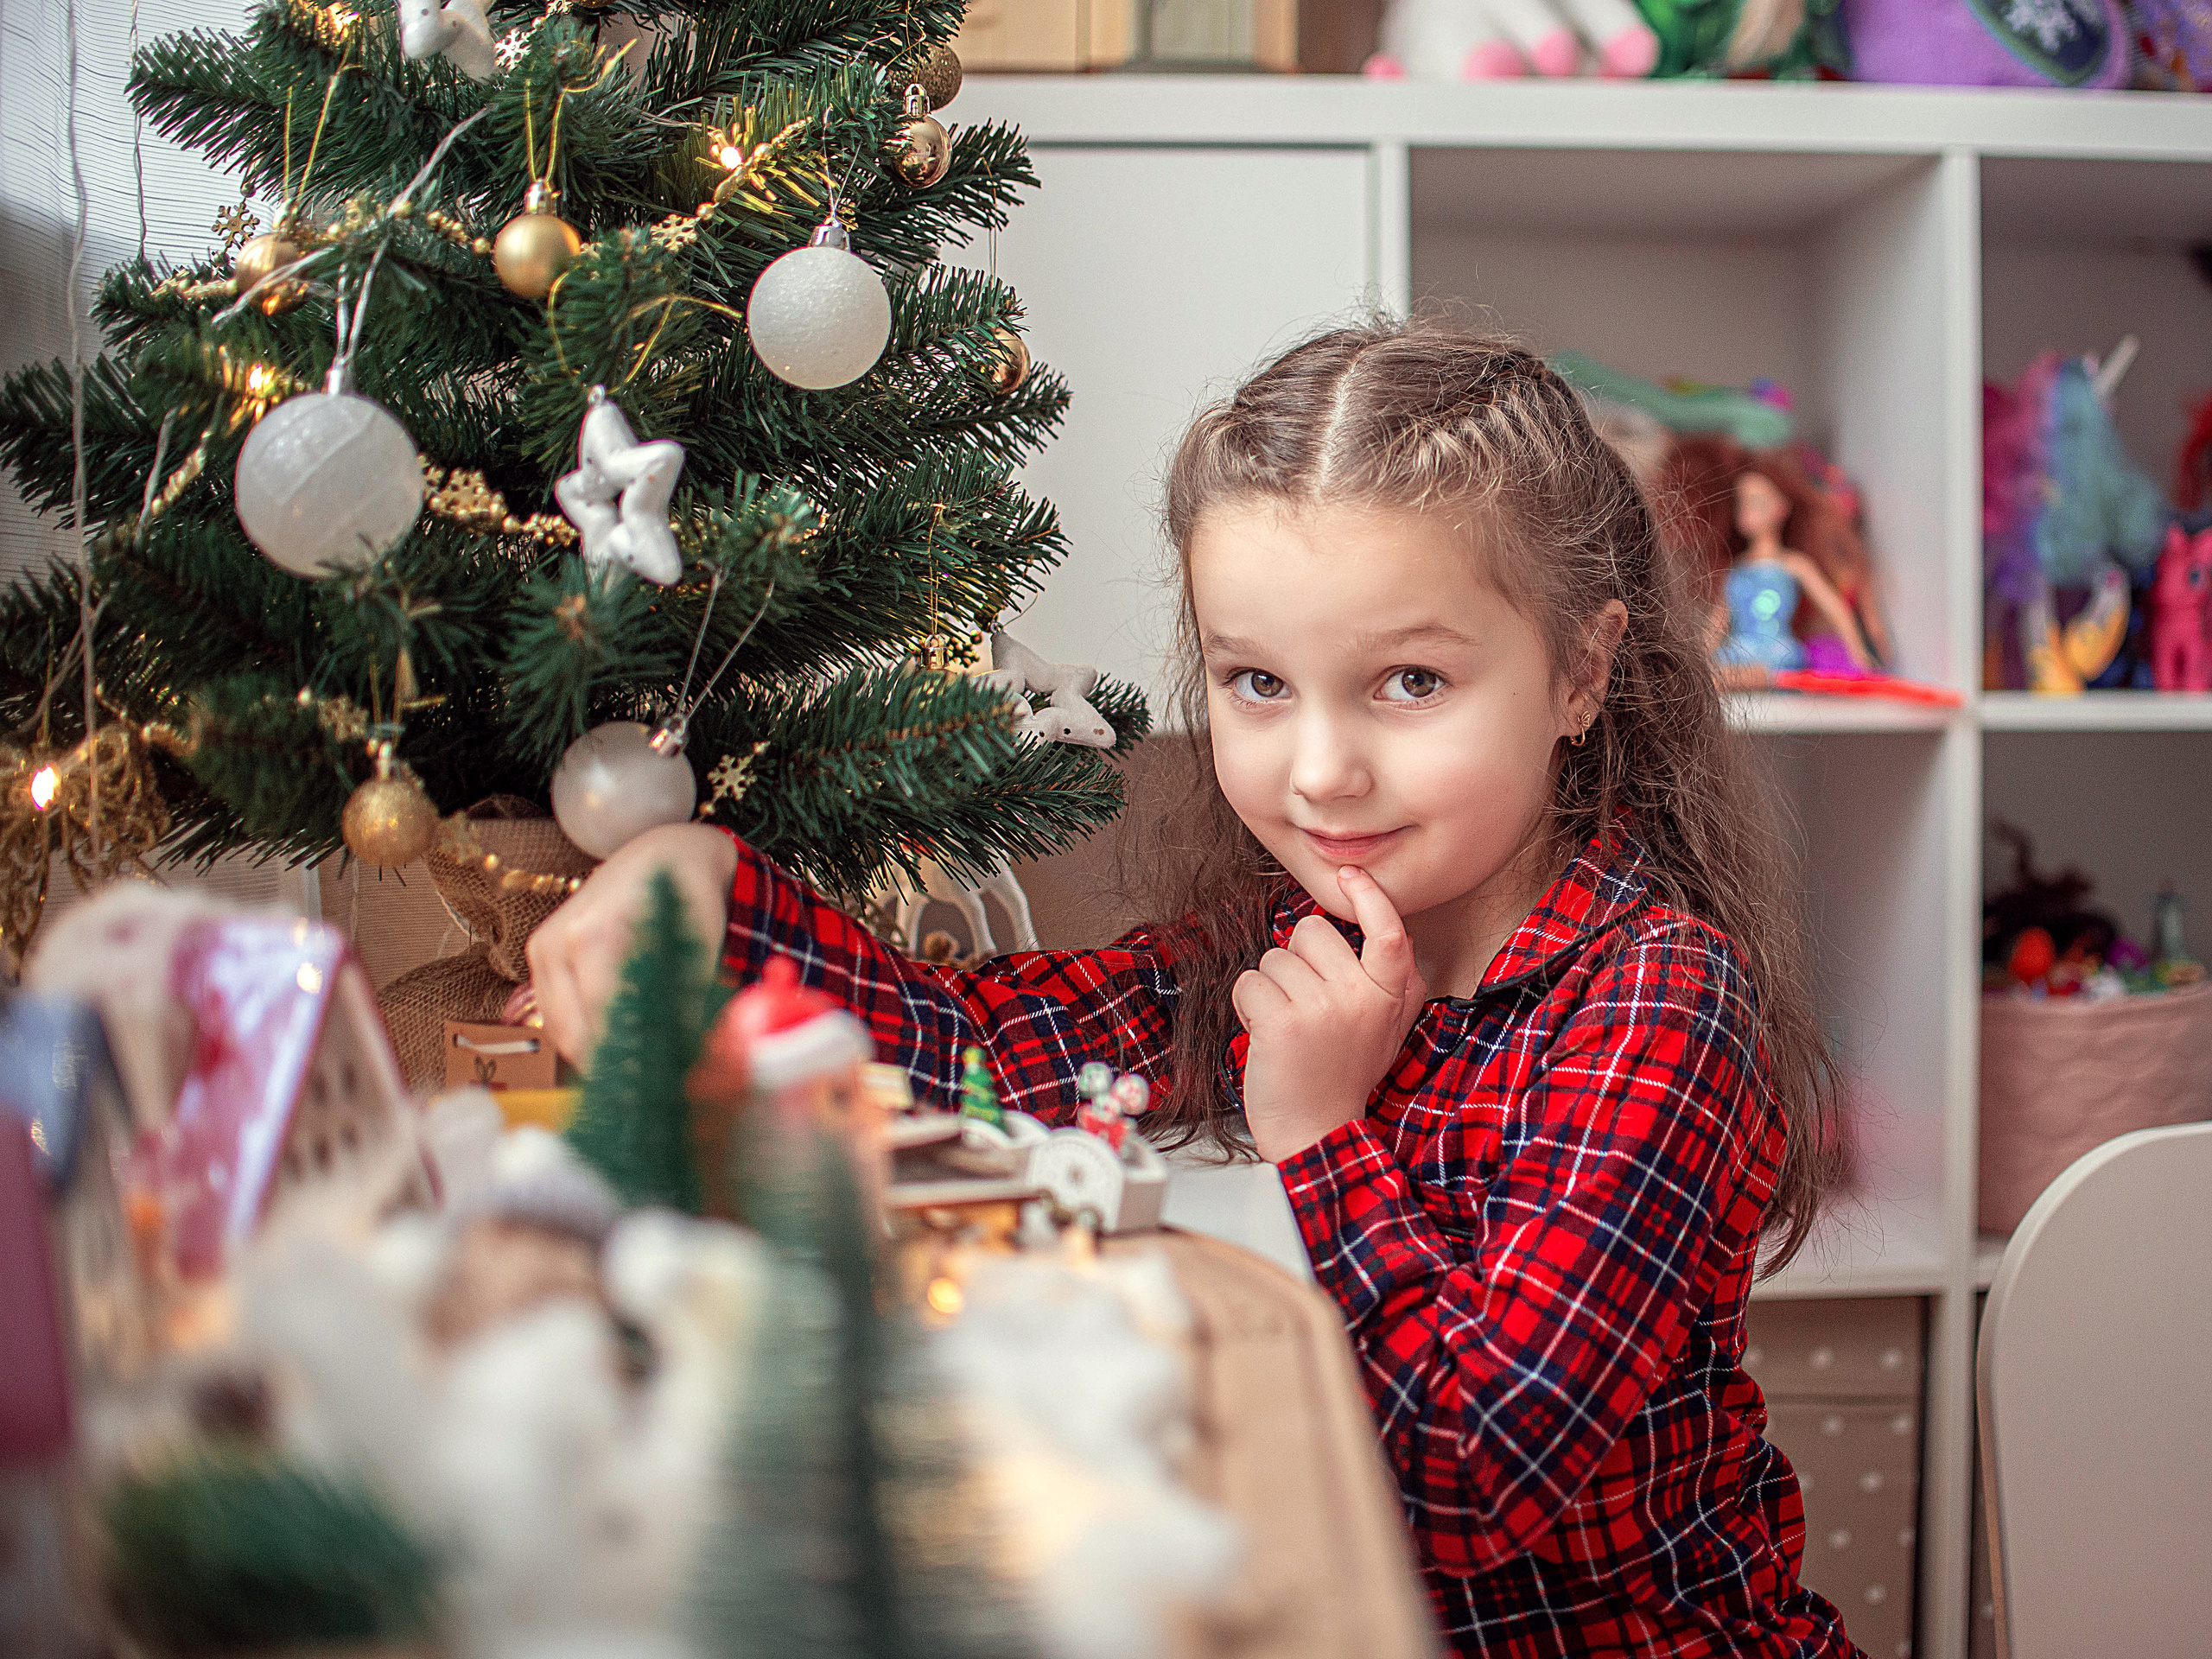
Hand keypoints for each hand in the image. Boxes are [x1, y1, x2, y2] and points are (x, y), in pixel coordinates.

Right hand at [525, 822, 738, 1067]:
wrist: (660, 855)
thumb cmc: (685, 904)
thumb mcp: (698, 952)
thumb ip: (687, 1007)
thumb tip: (689, 1063)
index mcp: (597, 937)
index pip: (605, 1022)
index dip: (631, 1060)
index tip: (656, 1086)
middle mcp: (560, 942)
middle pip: (576, 1033)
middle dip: (611, 1066)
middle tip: (645, 1089)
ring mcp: (543, 947)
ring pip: (560, 1030)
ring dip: (592, 1056)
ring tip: (631, 1073)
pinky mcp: (538, 954)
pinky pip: (553, 1014)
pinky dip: (580, 1035)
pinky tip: (611, 1046)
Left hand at [1230, 866, 1426, 1163]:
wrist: (1316, 1131)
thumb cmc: (1340, 1073)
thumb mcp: (1382, 1026)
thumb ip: (1384, 979)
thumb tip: (1375, 924)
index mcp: (1391, 996)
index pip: (1389, 932)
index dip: (1369, 897)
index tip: (1351, 876)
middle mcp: (1362, 998)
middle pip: (1310, 932)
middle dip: (1296, 961)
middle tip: (1304, 1005)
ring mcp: (1324, 1009)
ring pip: (1273, 959)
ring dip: (1269, 988)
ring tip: (1287, 1027)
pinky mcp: (1283, 1022)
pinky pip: (1249, 983)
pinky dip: (1246, 1006)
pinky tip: (1265, 1034)